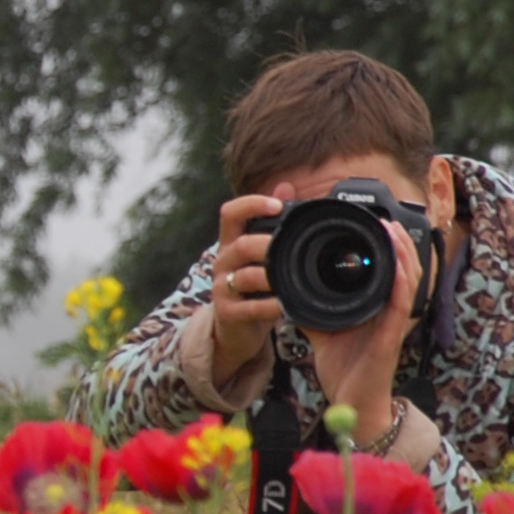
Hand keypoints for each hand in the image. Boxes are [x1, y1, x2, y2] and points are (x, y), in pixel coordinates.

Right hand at [205, 185, 291, 380]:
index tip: (277, 205)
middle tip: (290, 248)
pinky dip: (271, 306)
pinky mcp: (228, 313)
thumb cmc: (252, 286)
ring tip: (291, 279)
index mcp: (231, 242)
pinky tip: (285, 306)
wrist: (234, 328)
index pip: (230, 213)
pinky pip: (250, 307)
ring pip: (245, 276)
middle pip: (240, 244)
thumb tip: (286, 185)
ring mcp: (223, 288)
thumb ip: (271, 220)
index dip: (251, 204)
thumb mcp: (259, 253)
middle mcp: (223, 261)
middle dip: (267, 244)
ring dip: (271, 277)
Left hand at [303, 217, 422, 431]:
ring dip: (403, 254)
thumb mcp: (324, 329)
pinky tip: (397, 267)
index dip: (389, 246)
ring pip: (408, 282)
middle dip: (399, 242)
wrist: (351, 403)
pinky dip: (399, 284)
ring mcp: (394, 324)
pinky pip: (399, 306)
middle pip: (405, 269)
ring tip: (393, 231)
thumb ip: (313, 308)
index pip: (390, 270)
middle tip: (388, 219)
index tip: (378, 223)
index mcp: (378, 307)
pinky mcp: (391, 338)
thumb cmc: (344, 368)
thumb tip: (290, 289)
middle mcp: (390, 312)